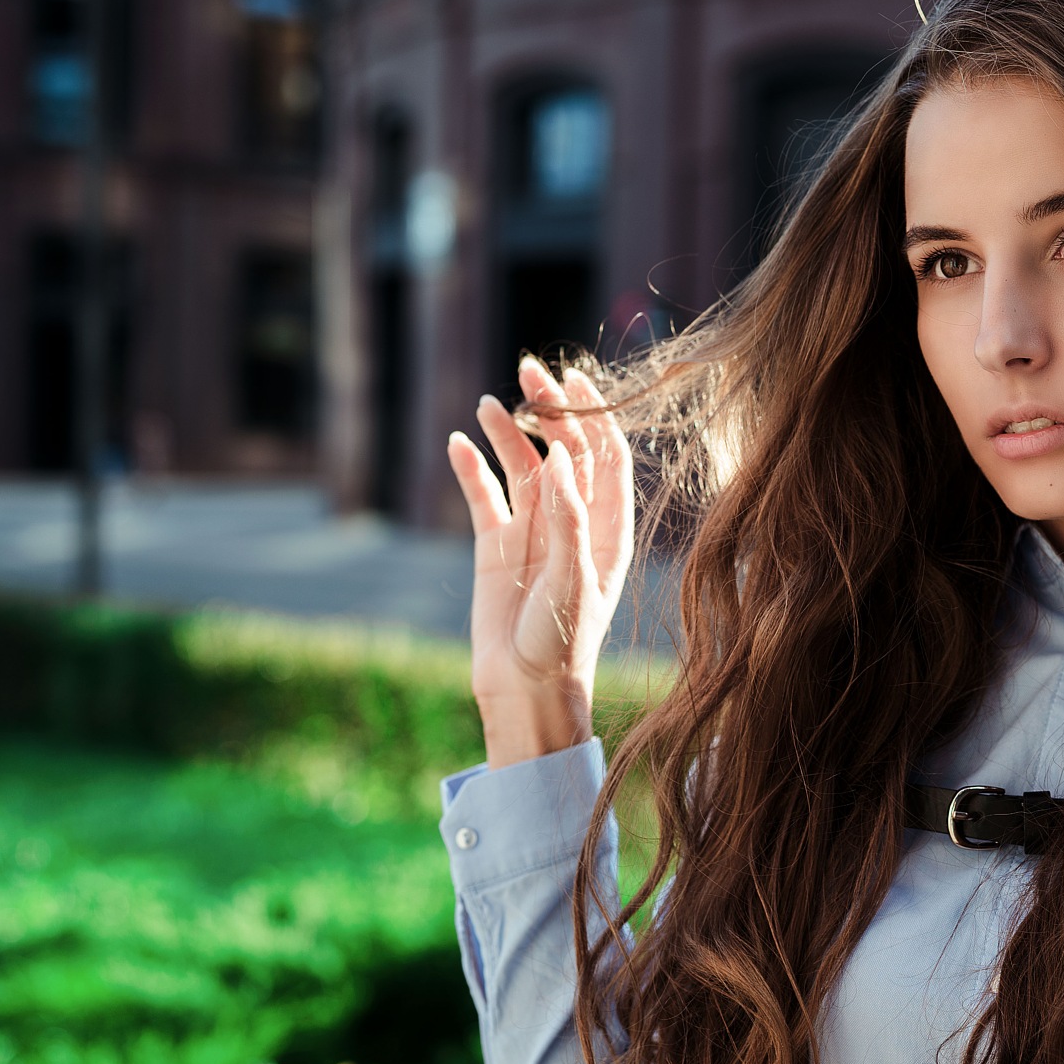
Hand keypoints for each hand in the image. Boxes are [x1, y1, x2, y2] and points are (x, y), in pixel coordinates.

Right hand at [447, 357, 634, 767]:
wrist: (525, 690)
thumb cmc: (561, 643)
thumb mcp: (573, 581)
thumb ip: (570, 520)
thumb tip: (559, 459)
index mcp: (607, 528)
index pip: (606, 458)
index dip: (594, 416)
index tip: (575, 380)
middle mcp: (573, 522)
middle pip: (562, 451)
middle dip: (549, 411)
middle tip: (528, 373)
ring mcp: (533, 532)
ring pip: (521, 467)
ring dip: (506, 433)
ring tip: (487, 405)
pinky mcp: (496, 547)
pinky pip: (483, 497)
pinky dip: (470, 470)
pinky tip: (457, 445)